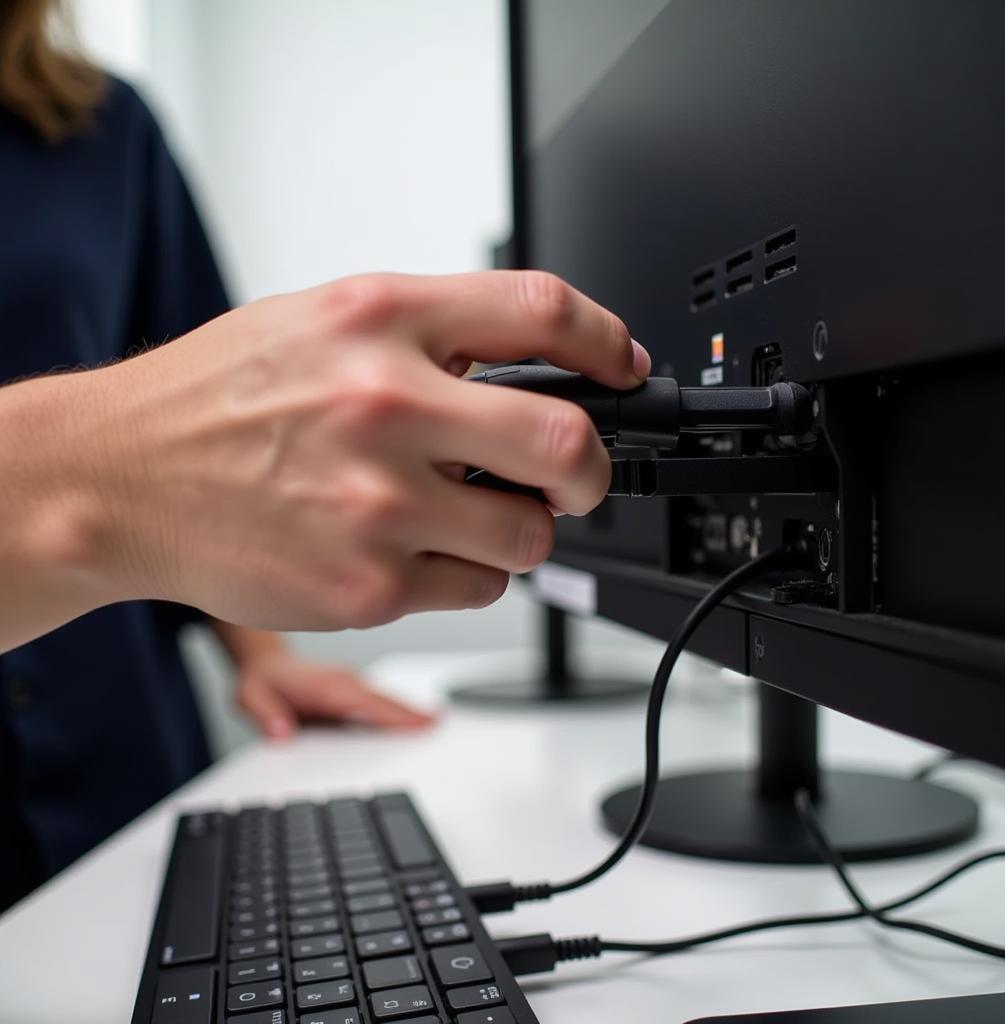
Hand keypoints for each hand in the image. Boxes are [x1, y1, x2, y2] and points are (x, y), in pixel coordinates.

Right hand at [0, 270, 648, 647]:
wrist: (120, 476)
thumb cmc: (217, 398)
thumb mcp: (319, 322)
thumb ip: (427, 334)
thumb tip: (529, 364)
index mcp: (380, 320)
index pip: (541, 311)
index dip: (606, 340)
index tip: (622, 366)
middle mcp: (385, 406)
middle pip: (567, 443)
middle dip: (594, 469)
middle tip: (579, 476)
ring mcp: (378, 505)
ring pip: (529, 537)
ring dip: (520, 530)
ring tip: (466, 516)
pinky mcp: (366, 587)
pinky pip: (474, 590)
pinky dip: (462, 573)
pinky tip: (408, 550)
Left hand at [235, 650, 433, 739]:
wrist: (265, 663)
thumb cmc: (261, 682)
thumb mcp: (250, 697)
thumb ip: (266, 715)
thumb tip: (282, 732)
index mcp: (325, 686)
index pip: (366, 702)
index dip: (394, 714)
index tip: (419, 723)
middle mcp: (343, 681)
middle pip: (384, 700)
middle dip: (412, 712)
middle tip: (439, 725)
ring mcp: (351, 683)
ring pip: (386, 699)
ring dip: (410, 710)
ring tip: (435, 723)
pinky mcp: (353, 688)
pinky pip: (380, 701)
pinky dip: (399, 709)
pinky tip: (413, 719)